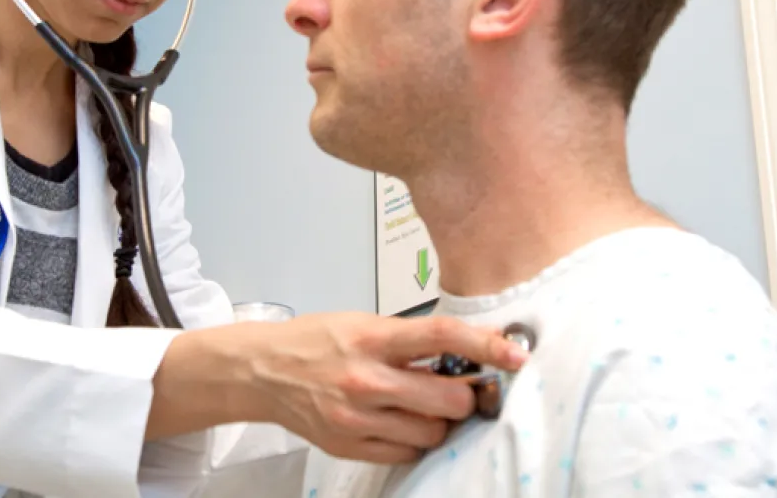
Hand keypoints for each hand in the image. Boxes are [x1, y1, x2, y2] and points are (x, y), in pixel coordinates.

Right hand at [237, 313, 526, 462]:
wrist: (262, 371)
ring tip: (422, 406)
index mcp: (372, 339)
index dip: (486, 346)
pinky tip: (400, 422)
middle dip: (465, 396)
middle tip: (460, 389)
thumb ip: (411, 339)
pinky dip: (414, 440)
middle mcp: (366, 380)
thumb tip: (468, 350)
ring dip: (440, 422)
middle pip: (449, 399)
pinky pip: (407, 453)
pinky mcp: (349, 446)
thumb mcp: (363, 323)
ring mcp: (357, 418)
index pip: (443, 337)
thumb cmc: (315, 342)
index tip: (514, 355)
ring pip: (433, 433)